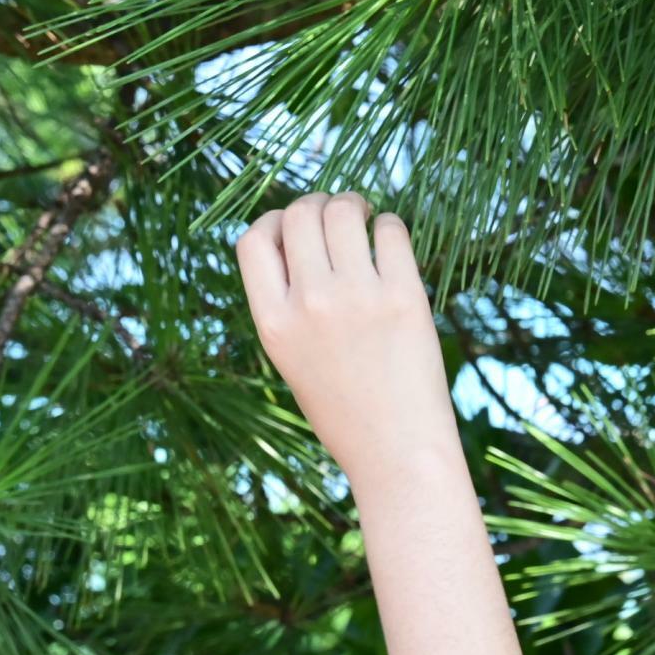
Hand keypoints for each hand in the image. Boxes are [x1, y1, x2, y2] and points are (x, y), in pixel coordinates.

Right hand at [234, 192, 460, 485]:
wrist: (396, 450)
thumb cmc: (346, 408)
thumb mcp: (292, 358)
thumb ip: (287, 303)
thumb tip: (299, 236)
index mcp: (272, 322)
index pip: (251, 240)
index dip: (272, 223)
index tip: (294, 229)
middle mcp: (309, 303)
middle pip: (299, 213)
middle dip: (317, 204)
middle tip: (338, 216)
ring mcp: (356, 297)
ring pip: (344, 210)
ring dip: (354, 205)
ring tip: (366, 219)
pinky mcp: (403, 296)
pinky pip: (391, 230)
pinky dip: (389, 226)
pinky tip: (391, 244)